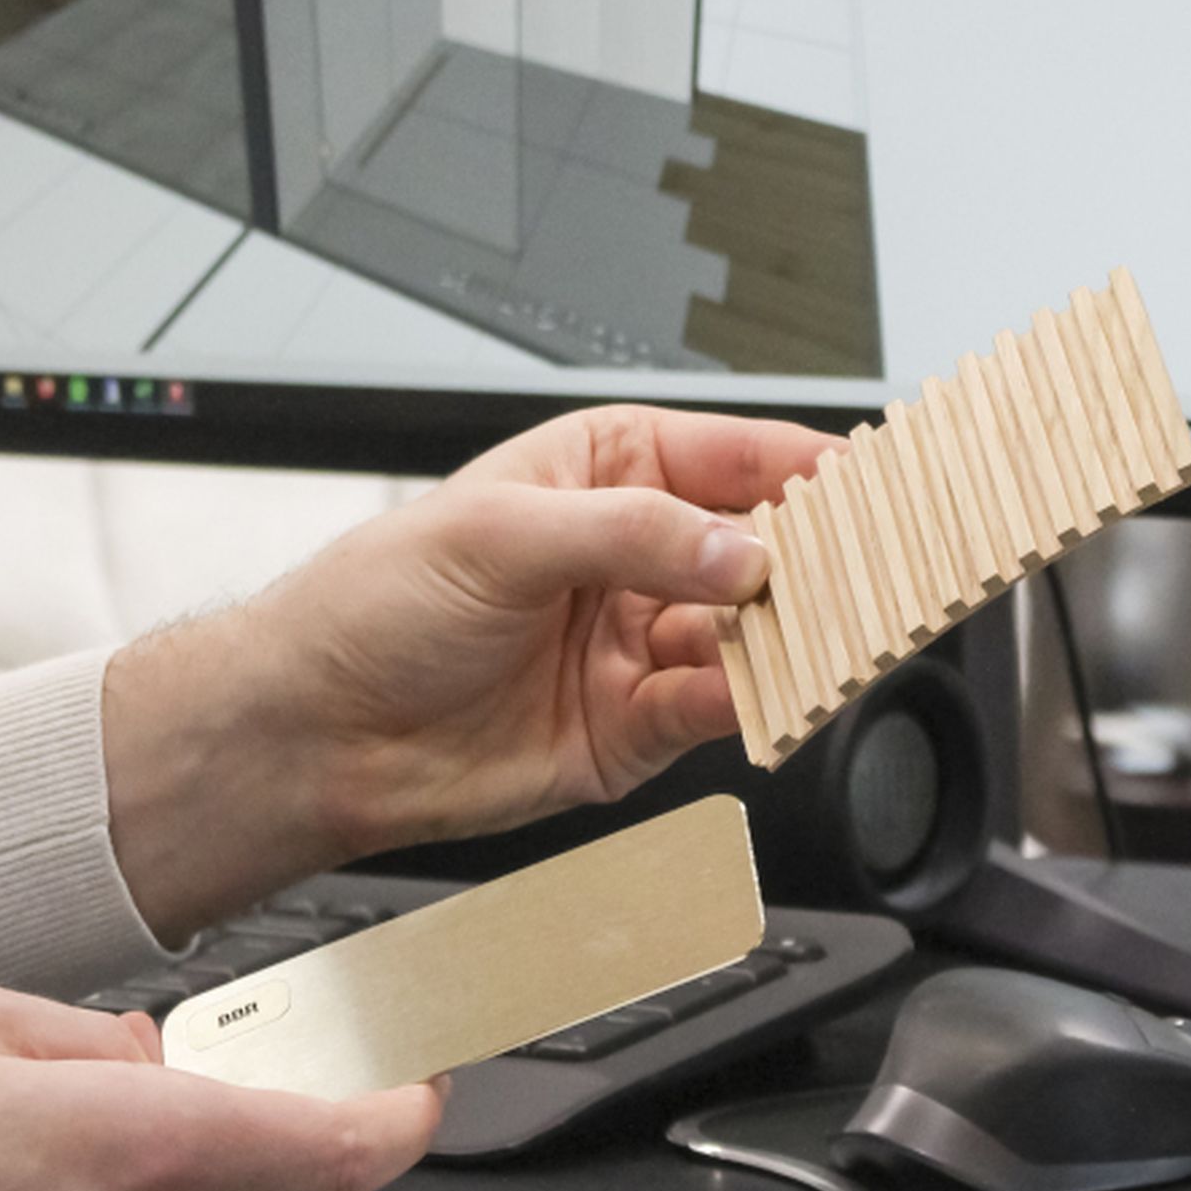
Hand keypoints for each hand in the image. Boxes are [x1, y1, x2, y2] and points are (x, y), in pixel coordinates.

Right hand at [0, 988, 440, 1190]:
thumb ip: (87, 1036)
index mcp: (149, 1152)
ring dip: (245, 1179)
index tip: (428, 1083)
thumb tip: (140, 1047)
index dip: (406, 1118)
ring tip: (191, 1116)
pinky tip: (116, 1183)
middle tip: (340, 1079)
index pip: (340, 1153)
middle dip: (342, 1139)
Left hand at [104, 406, 835, 940]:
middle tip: (876, 565)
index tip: (874, 479)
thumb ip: (634, 534)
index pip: (736, 456)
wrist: (314, 734)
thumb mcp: (502, 532)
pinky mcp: (638, 724)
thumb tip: (743, 549)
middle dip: (820, 556)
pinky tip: (765, 693)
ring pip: (754, 631)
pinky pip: (719, 706)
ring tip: (833, 634)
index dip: (809, 466)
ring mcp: (642, 639)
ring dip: (794, 634)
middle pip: (763, 548)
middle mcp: (637, 553)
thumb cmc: (373, 603)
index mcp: (608, 471)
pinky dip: (751, 702)